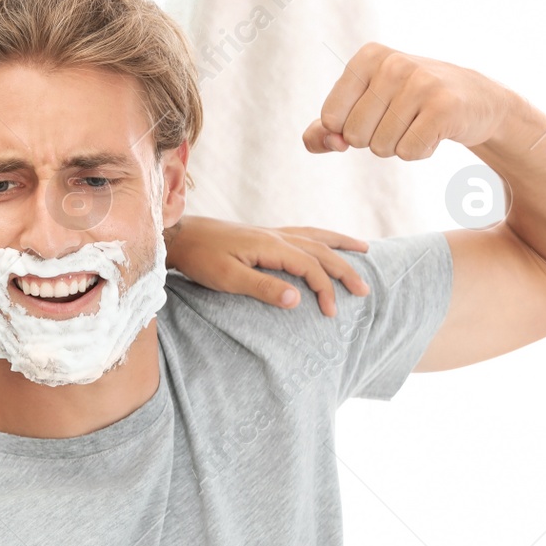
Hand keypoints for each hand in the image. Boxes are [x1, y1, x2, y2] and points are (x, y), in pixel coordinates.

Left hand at [167, 215, 369, 316]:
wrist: (180, 236)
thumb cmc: (201, 259)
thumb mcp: (228, 278)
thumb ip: (262, 288)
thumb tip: (298, 299)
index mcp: (271, 246)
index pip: (310, 267)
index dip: (324, 289)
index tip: (331, 312)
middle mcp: (276, 236)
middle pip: (320, 250)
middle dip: (344, 269)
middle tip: (364, 289)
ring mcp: (270, 233)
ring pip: (315, 236)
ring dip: (340, 244)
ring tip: (364, 249)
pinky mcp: (263, 235)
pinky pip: (302, 233)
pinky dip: (321, 236)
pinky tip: (325, 241)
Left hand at [303, 43, 510, 160]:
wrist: (475, 100)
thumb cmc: (408, 105)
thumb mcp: (362, 108)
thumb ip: (325, 130)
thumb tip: (328, 143)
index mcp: (368, 57)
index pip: (330, 118)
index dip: (348, 129)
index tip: (374, 113)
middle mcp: (393, 63)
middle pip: (355, 136)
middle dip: (375, 140)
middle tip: (402, 119)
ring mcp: (421, 82)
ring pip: (381, 147)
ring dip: (398, 146)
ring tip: (419, 123)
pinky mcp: (444, 106)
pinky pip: (409, 152)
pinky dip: (420, 152)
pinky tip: (436, 131)